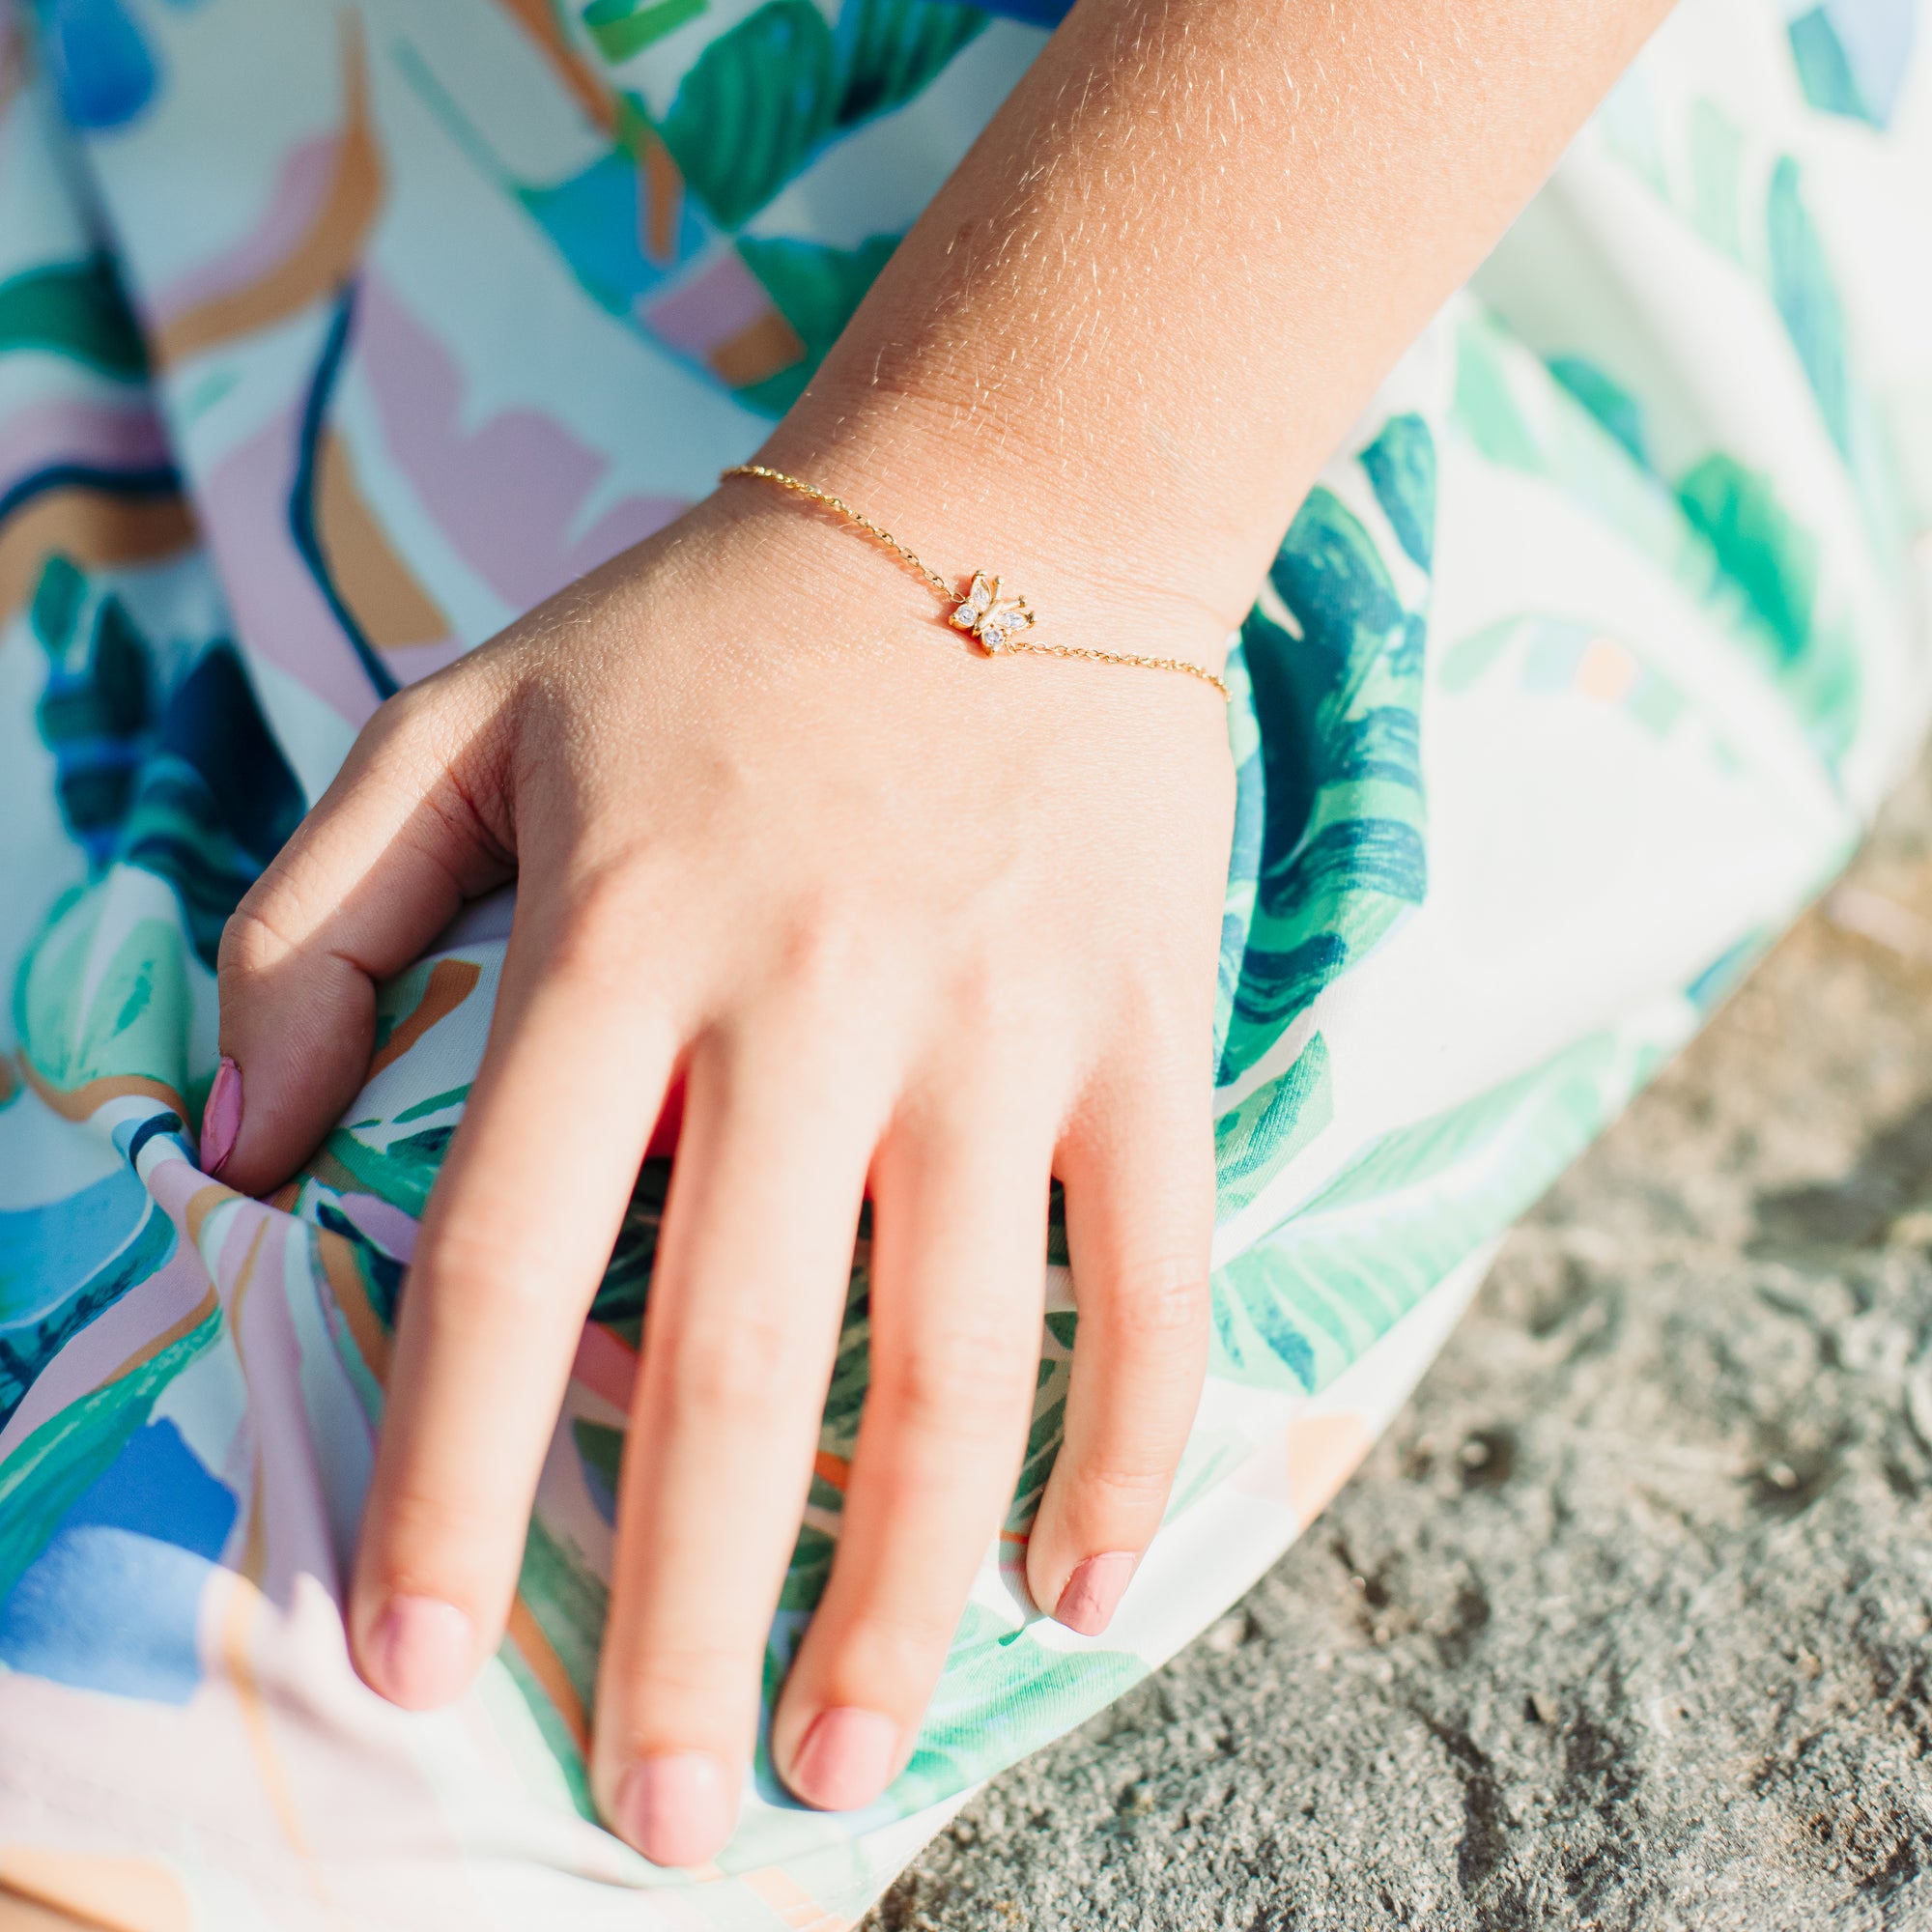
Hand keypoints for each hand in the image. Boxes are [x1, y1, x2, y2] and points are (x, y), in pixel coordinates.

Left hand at [211, 477, 1233, 1862]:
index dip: (457, 1479)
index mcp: (627, 925)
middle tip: (671, 1815)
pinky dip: (1128, 1441)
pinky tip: (1074, 1584)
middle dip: (693, 1620)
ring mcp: (1005, 1018)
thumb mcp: (467, 715)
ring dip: (902, 1589)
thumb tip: (235, 1161)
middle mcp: (820, 991)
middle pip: (747, 1361)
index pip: (517, 1253)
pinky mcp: (1147, 1024)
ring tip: (851, 1756)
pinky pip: (1156, 1269)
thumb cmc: (721, 630)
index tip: (421, 1665)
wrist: (1009, 508)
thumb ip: (320, 921)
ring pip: (960, 1356)